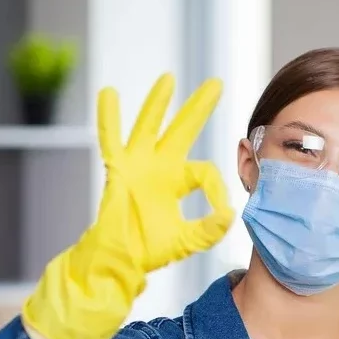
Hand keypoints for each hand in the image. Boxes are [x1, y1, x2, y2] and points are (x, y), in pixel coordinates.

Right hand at [95, 73, 233, 272]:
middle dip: (198, 107)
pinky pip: (110, 139)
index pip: (205, 171)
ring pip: (148, 126)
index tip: (223, 208)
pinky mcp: (116, 170)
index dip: (217, 188)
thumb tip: (230, 214)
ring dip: (157, 103)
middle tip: (216, 83)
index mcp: (178, 181)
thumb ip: (210, 229)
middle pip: (183, 130)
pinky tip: (108, 93)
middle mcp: (159, 167)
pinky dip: (108, 118)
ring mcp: (136, 165)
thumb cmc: (150, 249)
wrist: (121, 259)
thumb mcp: (188, 240)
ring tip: (169, 79)